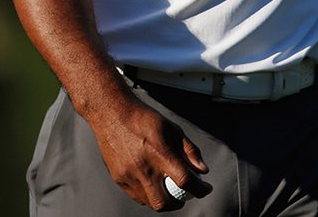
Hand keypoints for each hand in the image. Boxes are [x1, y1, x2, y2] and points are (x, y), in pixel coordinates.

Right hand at [90, 91, 211, 210]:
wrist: (113, 114)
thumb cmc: (143, 118)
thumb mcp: (171, 128)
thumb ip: (189, 150)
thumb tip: (202, 170)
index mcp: (159, 153)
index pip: (184, 180)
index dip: (199, 189)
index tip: (204, 189)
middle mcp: (143, 167)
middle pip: (164, 202)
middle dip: (178, 203)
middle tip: (184, 195)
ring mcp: (128, 175)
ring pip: (149, 202)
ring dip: (162, 199)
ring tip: (167, 187)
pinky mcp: (118, 178)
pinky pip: (136, 196)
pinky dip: (147, 195)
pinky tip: (152, 183)